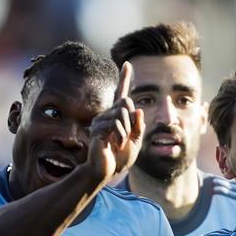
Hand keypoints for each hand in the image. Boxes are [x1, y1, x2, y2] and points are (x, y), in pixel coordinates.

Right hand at [85, 62, 144, 182]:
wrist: (106, 171)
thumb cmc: (119, 158)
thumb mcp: (136, 142)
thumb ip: (139, 126)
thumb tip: (139, 109)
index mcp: (117, 116)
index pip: (121, 93)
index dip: (125, 78)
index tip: (127, 64)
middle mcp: (107, 114)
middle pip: (127, 102)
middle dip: (132, 121)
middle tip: (126, 138)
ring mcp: (100, 120)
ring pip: (122, 113)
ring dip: (126, 131)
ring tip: (119, 143)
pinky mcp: (97, 128)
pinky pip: (116, 124)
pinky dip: (120, 136)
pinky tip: (114, 144)